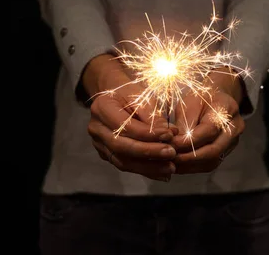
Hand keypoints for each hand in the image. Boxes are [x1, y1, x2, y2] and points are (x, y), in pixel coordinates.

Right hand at [83, 54, 178, 180]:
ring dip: (149, 167)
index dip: (149, 134)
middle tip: (171, 153)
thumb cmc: (131, 94)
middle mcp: (96, 128)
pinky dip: (146, 171)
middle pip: (122, 147)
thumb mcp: (143, 97)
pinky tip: (163, 173)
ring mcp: (99, 144)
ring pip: (123, 161)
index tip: (170, 135)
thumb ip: (154, 116)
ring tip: (170, 167)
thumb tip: (170, 135)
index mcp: (102, 108)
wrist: (115, 98)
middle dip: (149, 152)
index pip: (125, 126)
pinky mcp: (107, 155)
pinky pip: (126, 166)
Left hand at [171, 67, 245, 173]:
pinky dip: (193, 167)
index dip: (188, 141)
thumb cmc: (200, 100)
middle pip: (214, 150)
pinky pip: (210, 164)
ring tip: (171, 163)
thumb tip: (173, 145)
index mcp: (227, 108)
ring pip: (212, 161)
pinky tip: (179, 165)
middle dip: (189, 157)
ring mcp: (233, 141)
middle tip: (170, 157)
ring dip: (190, 165)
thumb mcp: (189, 104)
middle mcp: (235, 127)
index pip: (209, 130)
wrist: (216, 102)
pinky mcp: (226, 152)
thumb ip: (183, 124)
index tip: (170, 145)